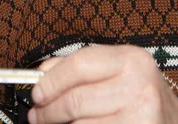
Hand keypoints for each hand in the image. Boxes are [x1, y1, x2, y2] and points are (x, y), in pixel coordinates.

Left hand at [27, 45, 177, 123]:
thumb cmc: (139, 95)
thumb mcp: (116, 70)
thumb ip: (79, 67)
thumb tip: (42, 74)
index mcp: (131, 60)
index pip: (78, 65)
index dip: (51, 81)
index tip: (36, 93)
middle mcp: (139, 85)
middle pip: (75, 100)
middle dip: (48, 111)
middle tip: (37, 116)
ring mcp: (141, 115)